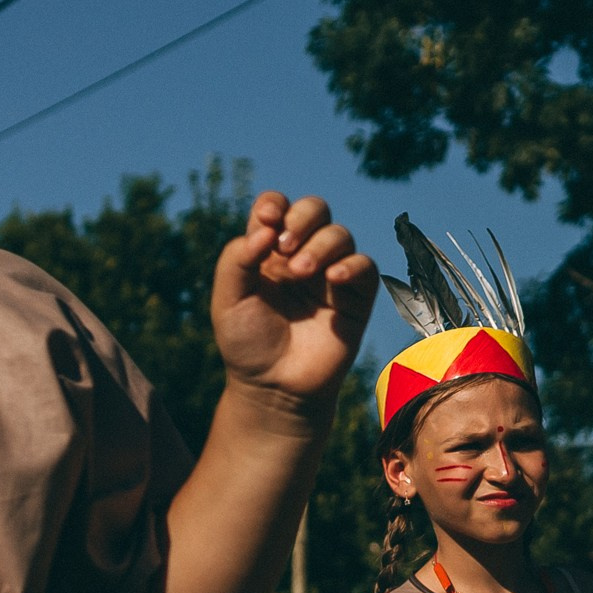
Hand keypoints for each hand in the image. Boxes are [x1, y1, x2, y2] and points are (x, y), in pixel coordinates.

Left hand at [211, 191, 380, 407]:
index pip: (278, 208)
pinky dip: (351, 265)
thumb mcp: (228, 299)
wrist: (275, 387)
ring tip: (302, 273)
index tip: (267, 222)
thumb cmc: (248, 344)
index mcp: (269, 251)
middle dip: (302, 218)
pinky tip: (332, 278)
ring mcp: (330, 276)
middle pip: (315, 210)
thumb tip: (267, 230)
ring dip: (321, 245)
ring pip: (339, 235)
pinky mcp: (356, 298)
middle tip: (285, 248)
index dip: (275, 205)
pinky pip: (365, 266)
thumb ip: (237, 258)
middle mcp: (302, 256)